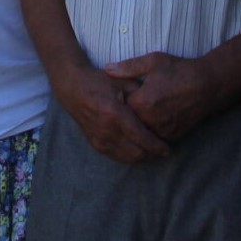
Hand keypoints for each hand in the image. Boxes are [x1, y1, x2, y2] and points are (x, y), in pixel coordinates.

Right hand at [48, 59, 168, 164]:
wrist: (72, 88)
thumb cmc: (99, 82)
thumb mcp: (123, 83)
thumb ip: (140, 97)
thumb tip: (159, 111)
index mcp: (114, 113)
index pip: (141, 137)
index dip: (156, 146)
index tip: (168, 149)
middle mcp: (106, 130)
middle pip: (136, 153)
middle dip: (152, 154)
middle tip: (163, 150)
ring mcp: (99, 139)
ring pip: (127, 158)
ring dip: (142, 157)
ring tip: (153, 151)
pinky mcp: (95, 144)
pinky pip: (117, 157)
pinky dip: (130, 156)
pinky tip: (138, 149)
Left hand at [109, 51, 217, 143]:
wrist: (209, 85)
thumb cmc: (180, 70)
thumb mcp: (153, 61)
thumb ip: (128, 67)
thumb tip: (107, 69)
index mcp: (142, 102)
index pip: (120, 106)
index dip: (119, 99)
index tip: (120, 93)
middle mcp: (150, 120)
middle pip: (129, 121)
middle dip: (128, 114)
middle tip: (130, 104)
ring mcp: (162, 130)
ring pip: (142, 130)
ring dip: (140, 123)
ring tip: (145, 110)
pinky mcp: (173, 135)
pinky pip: (155, 135)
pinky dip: (152, 128)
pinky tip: (155, 117)